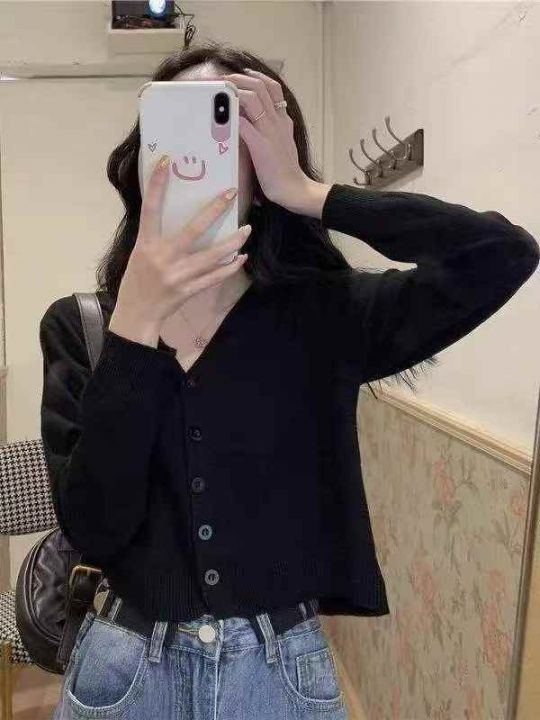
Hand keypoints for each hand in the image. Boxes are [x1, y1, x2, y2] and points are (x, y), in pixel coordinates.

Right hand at [109, 156, 251, 342]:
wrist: (137, 313)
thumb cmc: (137, 280)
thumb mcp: (140, 253)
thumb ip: (156, 236)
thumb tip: (176, 213)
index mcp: (146, 244)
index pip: (151, 208)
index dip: (156, 185)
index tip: (165, 162)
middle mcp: (163, 257)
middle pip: (194, 230)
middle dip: (214, 210)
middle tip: (231, 193)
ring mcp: (178, 275)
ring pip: (212, 255)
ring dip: (233, 242)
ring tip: (247, 230)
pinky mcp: (188, 290)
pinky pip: (215, 277)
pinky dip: (230, 267)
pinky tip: (242, 257)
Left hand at [222, 69, 311, 211]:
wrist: (294, 188)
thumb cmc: (284, 171)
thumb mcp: (280, 144)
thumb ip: (270, 131)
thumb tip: (251, 124)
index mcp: (283, 120)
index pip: (273, 88)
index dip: (257, 76)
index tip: (244, 74)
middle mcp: (278, 121)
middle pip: (261, 86)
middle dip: (240, 78)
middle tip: (224, 79)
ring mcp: (270, 132)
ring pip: (253, 98)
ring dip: (234, 91)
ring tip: (220, 91)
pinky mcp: (261, 145)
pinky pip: (244, 124)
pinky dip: (231, 116)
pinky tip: (220, 116)